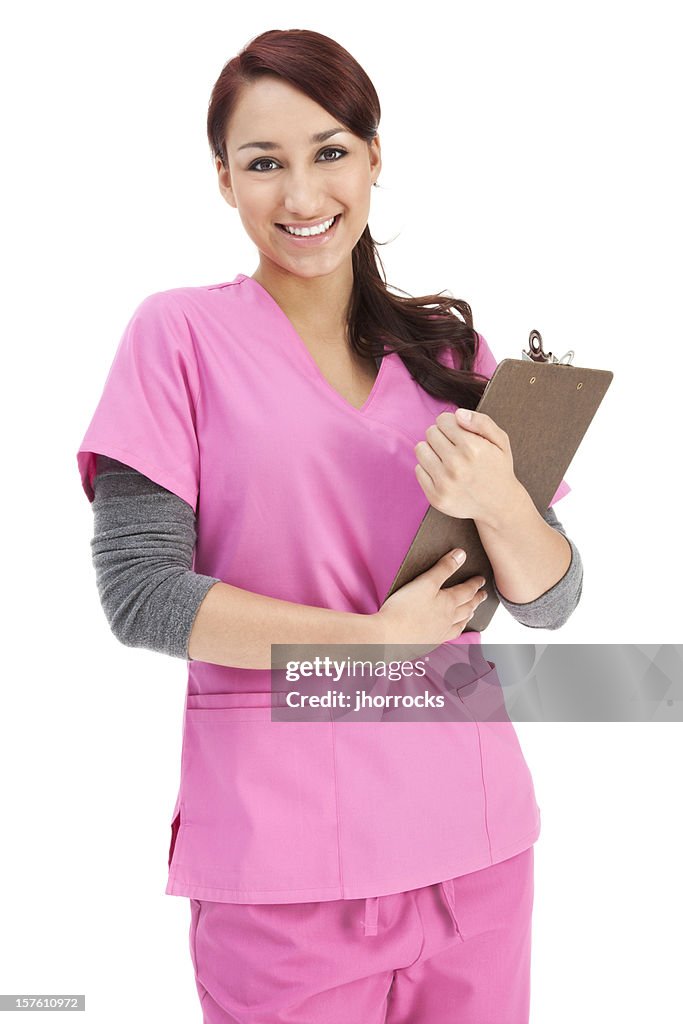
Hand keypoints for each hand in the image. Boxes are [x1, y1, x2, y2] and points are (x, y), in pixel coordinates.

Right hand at [374, 548, 487, 655]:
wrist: (388, 636)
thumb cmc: (404, 608)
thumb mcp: (425, 582)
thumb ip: (444, 568)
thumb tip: (461, 555)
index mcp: (448, 603)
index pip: (467, 591)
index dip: (475, 584)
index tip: (481, 580)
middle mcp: (448, 619)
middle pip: (467, 608)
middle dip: (476, 600)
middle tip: (483, 595)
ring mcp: (440, 632)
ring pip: (460, 623)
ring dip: (468, 616)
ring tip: (472, 612)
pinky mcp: (429, 642)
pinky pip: (449, 636)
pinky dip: (455, 631)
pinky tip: (451, 631)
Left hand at [414, 407, 520, 526]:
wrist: (500, 505)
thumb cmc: (498, 468)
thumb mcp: (500, 441)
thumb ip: (482, 422)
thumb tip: (457, 414)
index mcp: (473, 449)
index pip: (443, 420)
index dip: (450, 423)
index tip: (458, 432)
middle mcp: (457, 466)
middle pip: (430, 433)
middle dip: (441, 435)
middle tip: (454, 447)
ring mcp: (445, 483)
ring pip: (420, 449)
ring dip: (432, 450)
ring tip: (447, 458)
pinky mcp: (436, 497)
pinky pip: (418, 470)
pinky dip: (428, 468)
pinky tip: (444, 473)